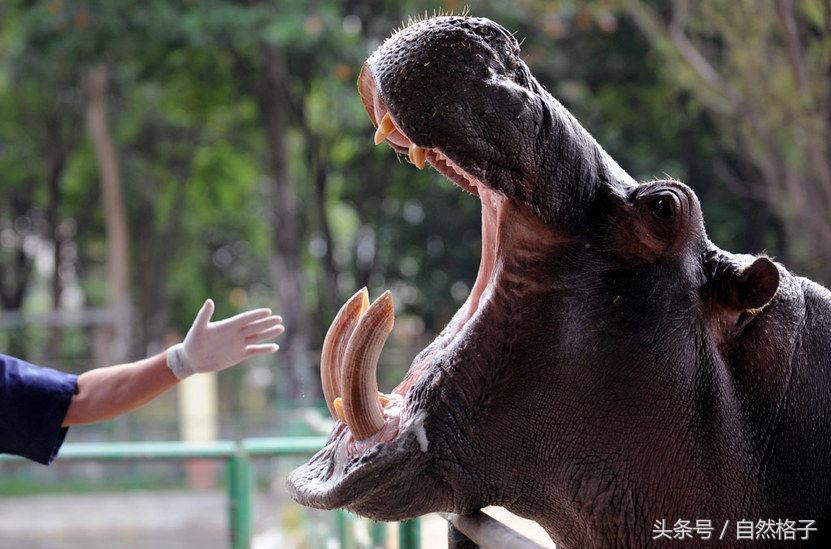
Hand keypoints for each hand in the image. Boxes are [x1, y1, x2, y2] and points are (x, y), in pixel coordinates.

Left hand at [166, 299, 283, 379]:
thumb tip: (209, 300)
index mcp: (227, 325)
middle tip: (279, 319)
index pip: (245, 319)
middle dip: (267, 323)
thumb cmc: (192, 342)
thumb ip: (204, 315)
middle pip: (254, 327)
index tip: (268, 311)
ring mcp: (238, 344)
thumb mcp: (198, 328)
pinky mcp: (239, 355)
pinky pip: (254, 351)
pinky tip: (275, 347)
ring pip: (257, 337)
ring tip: (280, 328)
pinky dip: (264, 350)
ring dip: (268, 333)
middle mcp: (236, 333)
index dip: (255, 315)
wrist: (192, 359)